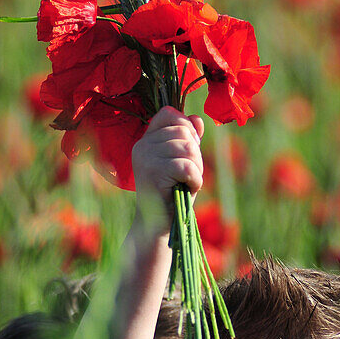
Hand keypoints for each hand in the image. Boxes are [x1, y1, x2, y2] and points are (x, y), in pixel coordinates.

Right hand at [132, 106, 204, 223]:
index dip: (186, 126)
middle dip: (196, 153)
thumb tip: (197, 118)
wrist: (158, 224)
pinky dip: (195, 179)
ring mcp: (145, 158)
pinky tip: (188, 188)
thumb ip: (188, 139)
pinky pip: (187, 166)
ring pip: (187, 148)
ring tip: (188, 181)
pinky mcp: (153, 173)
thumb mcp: (182, 161)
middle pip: (183, 131)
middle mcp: (142, 146)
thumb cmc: (173, 192)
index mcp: (146, 140)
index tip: (189, 149)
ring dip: (197, 167)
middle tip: (190, 173)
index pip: (169, 114)